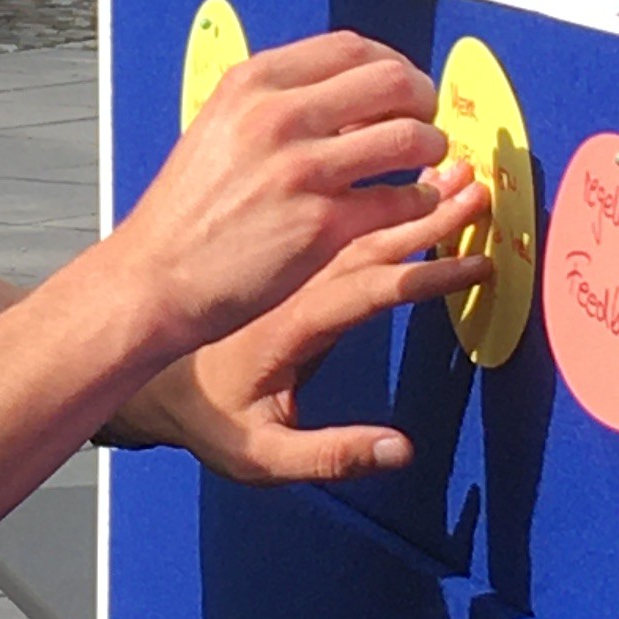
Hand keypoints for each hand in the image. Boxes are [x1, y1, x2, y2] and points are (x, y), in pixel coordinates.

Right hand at [108, 32, 458, 365]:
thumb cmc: (190, 209)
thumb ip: (281, 100)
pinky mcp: (321, 226)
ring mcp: (301, 171)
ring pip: (408, 138)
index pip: (351, 47)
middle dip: (421, 99)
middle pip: (391, 81)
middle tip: (424, 120)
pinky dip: (417, 202)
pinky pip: (400, 201)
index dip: (392, 62)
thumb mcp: (222, 125)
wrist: (155, 277)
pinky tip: (407, 206)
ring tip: (423, 164)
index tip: (402, 82)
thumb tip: (352, 91)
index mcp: (251, 83)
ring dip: (430, 149)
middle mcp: (276, 117)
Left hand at [119, 171, 490, 483]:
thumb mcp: (260, 454)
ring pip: (349, 212)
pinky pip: (325, 203)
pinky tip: (399, 163)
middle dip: (429, 212)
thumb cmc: (204, 417)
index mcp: (290, 326)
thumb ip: (332, 455)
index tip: (476, 264)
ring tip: (455, 168)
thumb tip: (401, 450)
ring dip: (404, 189)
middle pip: (367, 235)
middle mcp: (287, 279)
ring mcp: (280, 254)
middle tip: (478, 189)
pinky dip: (367, 183)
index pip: (367, 290)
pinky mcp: (272, 240)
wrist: (141, 358)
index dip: (426, 276)